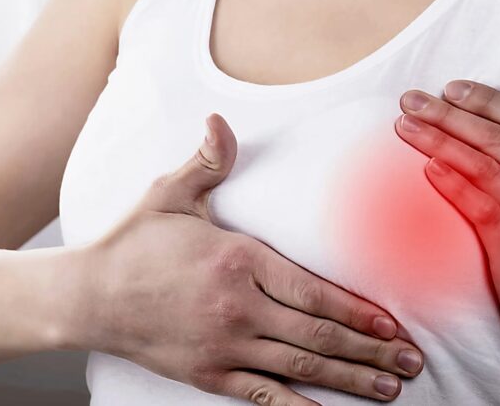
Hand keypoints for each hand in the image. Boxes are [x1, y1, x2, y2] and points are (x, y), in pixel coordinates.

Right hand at [71, 114, 423, 404]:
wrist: (87, 297)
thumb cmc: (134, 243)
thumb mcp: (169, 195)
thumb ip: (206, 163)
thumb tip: (219, 121)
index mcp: (239, 261)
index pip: (315, 292)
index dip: (360, 312)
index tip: (394, 324)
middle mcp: (239, 308)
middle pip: (319, 335)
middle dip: (372, 351)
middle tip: (413, 362)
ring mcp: (225, 346)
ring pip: (301, 368)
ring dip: (352, 380)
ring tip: (391, 388)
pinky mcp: (209, 375)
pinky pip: (264, 397)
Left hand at [394, 82, 499, 379]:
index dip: (486, 101)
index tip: (450, 89)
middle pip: (498, 139)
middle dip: (450, 114)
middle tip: (412, 100)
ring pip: (484, 167)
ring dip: (440, 141)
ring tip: (405, 126)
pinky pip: (480, 209)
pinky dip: (453, 185)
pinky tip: (428, 167)